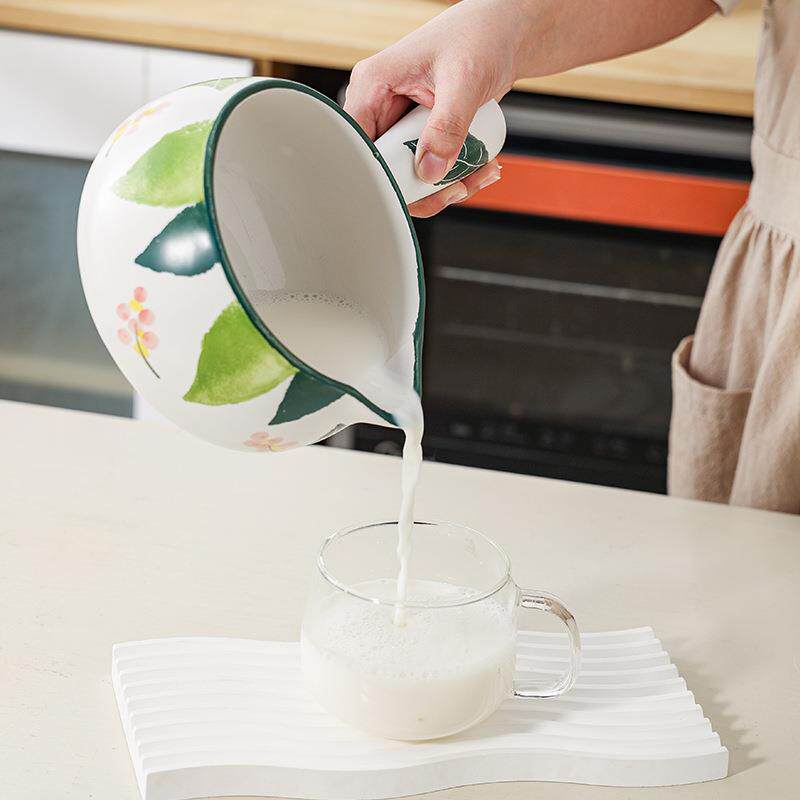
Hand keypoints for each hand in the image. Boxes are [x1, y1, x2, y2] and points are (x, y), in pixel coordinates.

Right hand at [344, 0, 524, 216]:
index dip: (380, 175)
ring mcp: (400, 124)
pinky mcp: (420, 136)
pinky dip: (453, 178)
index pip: (358, 144)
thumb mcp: (464, 80)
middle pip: (384, 170)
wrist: (503, 35)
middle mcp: (381, 107)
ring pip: (408, 177)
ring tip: (477, 172)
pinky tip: (479, 166)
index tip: (413, 188)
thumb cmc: (480, 36)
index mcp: (373, 85)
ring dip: (444, 187)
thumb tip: (431, 169)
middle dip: (424, 187)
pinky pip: (428, 171)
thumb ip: (448, 126)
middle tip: (458, 185)